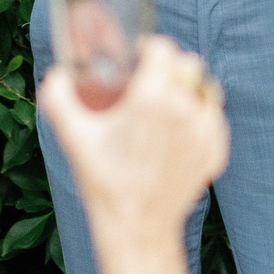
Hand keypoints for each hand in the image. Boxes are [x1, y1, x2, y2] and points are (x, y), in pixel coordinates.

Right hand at [39, 37, 227, 234]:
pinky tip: (178, 129)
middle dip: (169, 66)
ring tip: (167, 104)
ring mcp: (205, 132)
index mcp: (152, 100)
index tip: (138, 57)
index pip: (164, 49)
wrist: (137, 226)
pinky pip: (214, 117)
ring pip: (206, 88)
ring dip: (188, 88)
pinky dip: (200, 116)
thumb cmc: (104, 180)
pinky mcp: (215, 151)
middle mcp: (185, 111)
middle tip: (150, 80)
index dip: (149, 47)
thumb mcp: (72, 135)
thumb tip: (58, 74)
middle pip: (189, 64)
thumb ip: (57, 96)